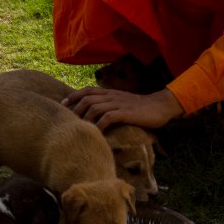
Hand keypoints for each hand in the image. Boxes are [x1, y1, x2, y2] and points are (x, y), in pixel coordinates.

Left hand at [62, 87, 184, 130]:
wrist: (161, 106)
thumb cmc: (141, 108)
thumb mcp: (122, 102)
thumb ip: (110, 105)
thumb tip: (95, 114)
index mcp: (111, 92)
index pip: (87, 90)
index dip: (73, 96)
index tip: (63, 104)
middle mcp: (112, 95)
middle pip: (87, 98)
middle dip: (75, 108)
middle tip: (68, 120)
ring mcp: (119, 103)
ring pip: (95, 106)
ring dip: (85, 118)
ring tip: (79, 128)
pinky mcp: (126, 113)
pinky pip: (108, 117)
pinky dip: (99, 125)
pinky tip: (96, 133)